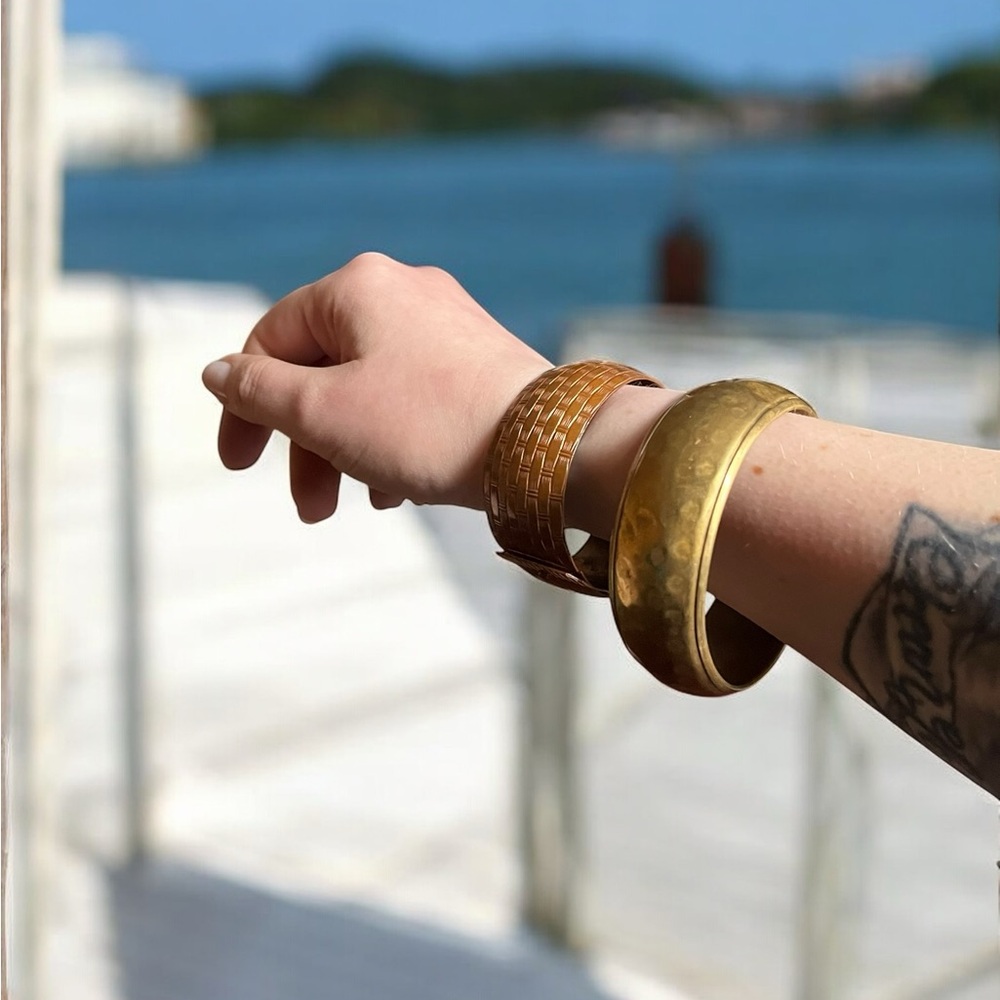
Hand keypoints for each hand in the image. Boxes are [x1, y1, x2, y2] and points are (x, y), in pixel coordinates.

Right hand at [202, 252, 550, 520]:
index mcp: (356, 287)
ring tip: (356, 505)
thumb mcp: (323, 414)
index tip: (240, 466)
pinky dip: (393, 439)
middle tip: (310, 509)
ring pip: (370, 387)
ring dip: (350, 450)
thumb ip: (259, 391)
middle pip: (325, 368)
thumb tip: (218, 372)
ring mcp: (447, 322)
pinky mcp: (479, 358)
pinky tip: (400, 489)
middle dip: (307, 445)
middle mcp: (403, 289)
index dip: (243, 406)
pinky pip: (414, 396)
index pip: (271, 339)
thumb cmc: (430, 426)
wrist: (550, 447)